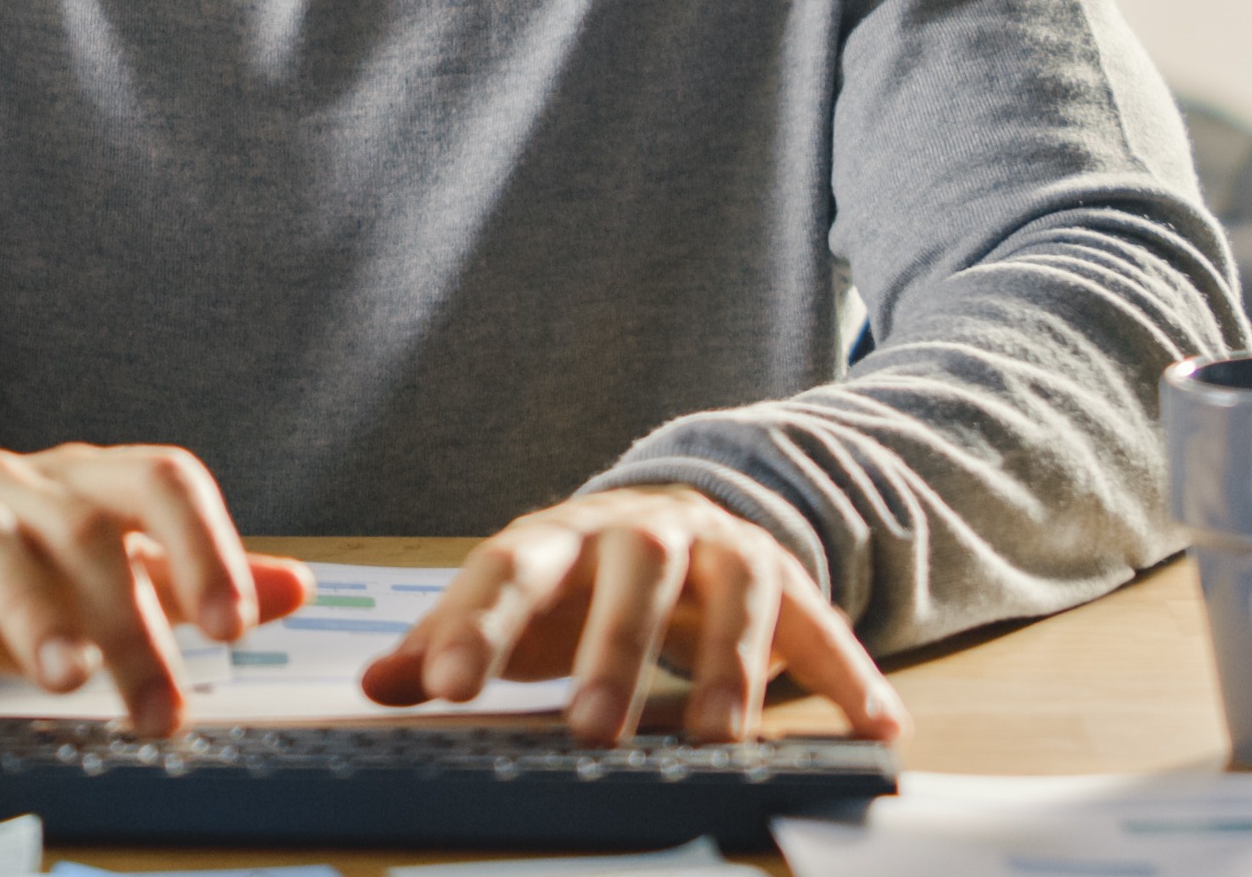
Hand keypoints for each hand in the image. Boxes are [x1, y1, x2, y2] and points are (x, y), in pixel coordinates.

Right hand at [0, 444, 316, 738]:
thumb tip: (297, 588)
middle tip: (160, 713)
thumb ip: (192, 583)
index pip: (159, 480)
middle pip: (83, 531)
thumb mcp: (108, 576)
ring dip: (32, 609)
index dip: (204, 546)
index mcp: (85, 482)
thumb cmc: (17, 582)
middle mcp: (15, 485)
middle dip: (128, 624)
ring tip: (66, 676)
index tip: (235, 629)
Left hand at [360, 484, 904, 747]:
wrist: (682, 513)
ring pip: (731, 598)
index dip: (477, 625)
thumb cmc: (580, 580)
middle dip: (612, 653)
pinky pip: (823, 626)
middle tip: (591, 731)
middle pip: (629, 576)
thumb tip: (374, 687)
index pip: (509, 569)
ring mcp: (721, 551)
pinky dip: (850, 675)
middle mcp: (642, 533)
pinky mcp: (786, 581)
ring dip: (728, 669)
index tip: (449, 686)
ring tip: (717, 739)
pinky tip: (877, 724)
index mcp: (558, 538)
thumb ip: (447, 644)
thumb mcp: (515, 605)